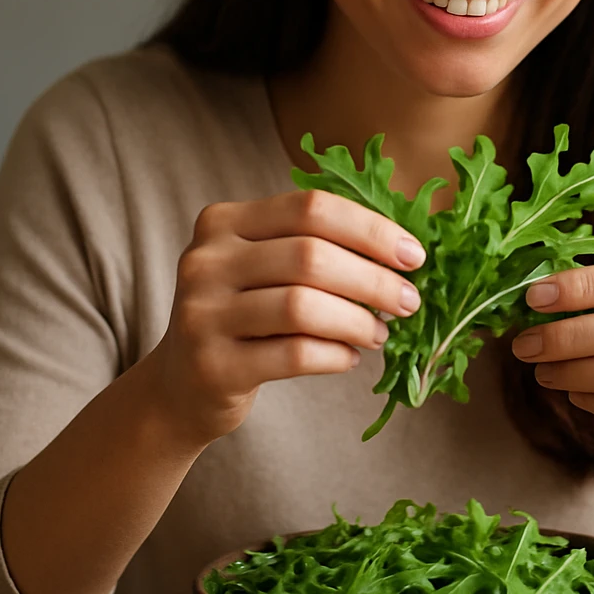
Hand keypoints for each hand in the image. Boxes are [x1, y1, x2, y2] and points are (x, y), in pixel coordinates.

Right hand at [144, 190, 424, 447]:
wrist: (181, 385)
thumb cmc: (244, 317)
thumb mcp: (263, 267)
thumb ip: (316, 246)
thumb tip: (403, 251)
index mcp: (223, 221)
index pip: (310, 208)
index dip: (370, 229)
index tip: (413, 256)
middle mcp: (205, 260)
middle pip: (311, 256)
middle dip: (373, 279)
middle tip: (408, 301)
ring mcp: (202, 314)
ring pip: (302, 307)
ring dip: (357, 320)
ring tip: (380, 333)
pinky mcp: (212, 366)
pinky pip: (293, 355)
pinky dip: (335, 355)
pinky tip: (350, 357)